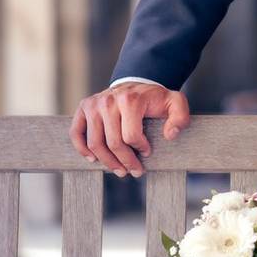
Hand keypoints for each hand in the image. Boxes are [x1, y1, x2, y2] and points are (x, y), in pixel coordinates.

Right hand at [69, 81, 190, 177]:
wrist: (136, 85)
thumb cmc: (155, 99)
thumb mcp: (175, 103)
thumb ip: (180, 117)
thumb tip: (170, 135)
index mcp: (130, 101)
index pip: (131, 136)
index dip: (140, 149)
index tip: (147, 153)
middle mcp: (108, 102)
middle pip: (113, 143)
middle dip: (126, 162)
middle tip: (135, 172)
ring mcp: (93, 105)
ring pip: (95, 143)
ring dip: (107, 162)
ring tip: (120, 170)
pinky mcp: (84, 108)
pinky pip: (76, 132)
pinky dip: (82, 149)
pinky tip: (93, 159)